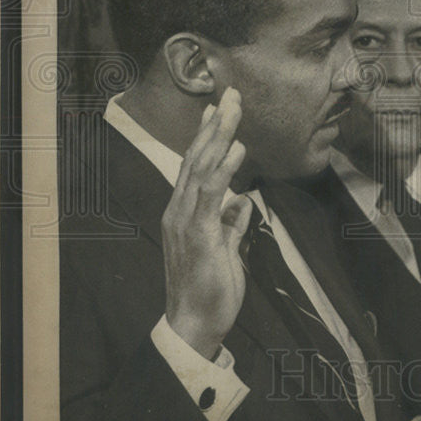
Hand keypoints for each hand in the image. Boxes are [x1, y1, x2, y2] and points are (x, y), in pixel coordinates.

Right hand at [163, 87, 253, 359]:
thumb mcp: (226, 250)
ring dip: (219, 137)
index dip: (207, 136)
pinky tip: (236, 150)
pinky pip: (211, 196)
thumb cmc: (210, 290)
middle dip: (215, 125)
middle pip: (196, 158)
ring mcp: (185, 221)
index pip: (195, 166)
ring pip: (201, 169)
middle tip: (230, 94)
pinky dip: (224, 169)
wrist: (195, 325)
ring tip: (233, 109)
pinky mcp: (198, 235)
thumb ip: (231, 225)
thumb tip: (241, 203)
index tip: (217, 109)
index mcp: (185, 214)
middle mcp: (179, 211)